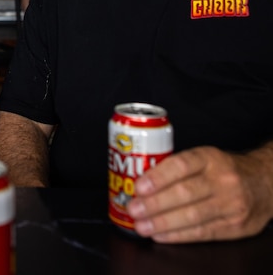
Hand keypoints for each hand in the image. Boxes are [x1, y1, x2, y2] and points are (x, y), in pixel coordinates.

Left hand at [127, 145, 272, 242]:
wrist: (265, 184)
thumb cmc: (224, 170)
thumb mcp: (204, 158)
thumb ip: (177, 168)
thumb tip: (138, 182)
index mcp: (209, 158)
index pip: (181, 166)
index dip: (158, 178)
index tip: (138, 187)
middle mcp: (222, 180)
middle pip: (184, 194)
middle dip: (154, 204)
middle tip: (133, 209)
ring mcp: (231, 204)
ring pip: (192, 216)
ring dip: (162, 223)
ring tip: (141, 226)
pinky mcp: (235, 227)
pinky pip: (203, 233)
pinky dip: (178, 235)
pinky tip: (160, 235)